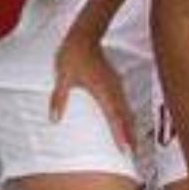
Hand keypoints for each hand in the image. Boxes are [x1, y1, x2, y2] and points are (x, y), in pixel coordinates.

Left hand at [50, 31, 135, 153]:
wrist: (84, 35)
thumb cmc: (73, 55)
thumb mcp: (62, 76)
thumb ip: (59, 98)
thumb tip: (54, 119)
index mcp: (103, 90)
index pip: (114, 116)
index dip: (121, 134)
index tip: (125, 149)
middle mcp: (113, 89)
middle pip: (125, 116)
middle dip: (130, 135)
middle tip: (134, 154)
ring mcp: (117, 84)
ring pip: (127, 109)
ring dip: (131, 126)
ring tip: (134, 144)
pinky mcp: (115, 81)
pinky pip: (124, 102)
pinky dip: (128, 115)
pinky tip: (127, 123)